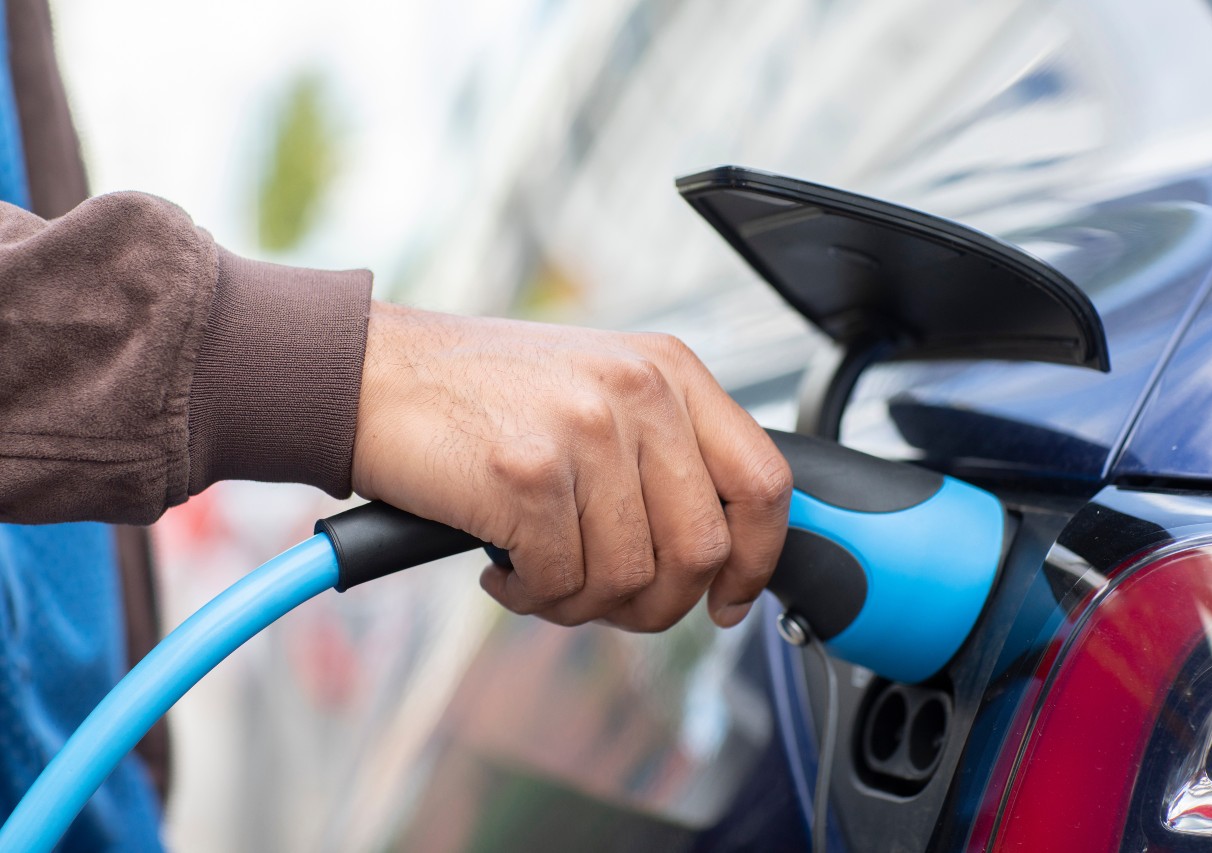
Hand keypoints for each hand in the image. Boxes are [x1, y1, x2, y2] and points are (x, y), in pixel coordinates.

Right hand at [352, 302, 791, 630]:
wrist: (372, 374)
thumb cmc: (481, 393)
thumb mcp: (597, 391)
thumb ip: (663, 454)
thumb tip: (714, 553)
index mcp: (669, 371)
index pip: (764, 482)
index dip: (756, 560)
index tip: (727, 600)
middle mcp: (639, 393)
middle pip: (702, 550)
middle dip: (656, 604)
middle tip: (605, 599)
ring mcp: (585, 432)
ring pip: (629, 580)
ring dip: (581, 602)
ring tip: (539, 572)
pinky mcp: (529, 476)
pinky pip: (562, 584)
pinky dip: (531, 596)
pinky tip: (503, 566)